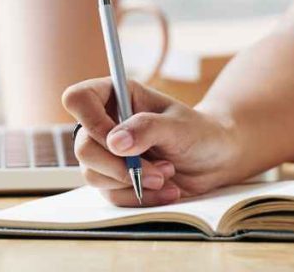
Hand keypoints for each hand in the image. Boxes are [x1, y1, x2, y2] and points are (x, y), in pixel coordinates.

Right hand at [61, 78, 244, 206]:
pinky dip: (140, 198)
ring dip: (133, 183)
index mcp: (116, 95)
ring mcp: (106, 152)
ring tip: (168, 176)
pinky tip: (166, 191)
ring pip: (93, 174)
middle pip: (83, 147)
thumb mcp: (179, 126)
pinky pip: (111, 195)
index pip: (78, 99)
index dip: (90, 121)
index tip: (118, 142)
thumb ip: (147, 128)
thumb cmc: (199, 132)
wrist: (215, 160)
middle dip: (120, 166)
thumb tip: (115, 142)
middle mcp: (105, 122)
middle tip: (158, 171)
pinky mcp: (114, 179)